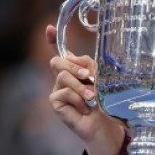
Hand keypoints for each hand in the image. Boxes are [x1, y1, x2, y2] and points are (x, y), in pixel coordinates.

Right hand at [46, 25, 124, 154]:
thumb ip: (88, 66)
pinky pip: (62, 92)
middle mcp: (63, 78)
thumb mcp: (100, 80)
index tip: (49, 28)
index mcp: (74, 70)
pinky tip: (85, 108)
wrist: (104, 126)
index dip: (53, 40)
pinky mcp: (55, 102)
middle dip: (74, 67)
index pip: (61, 52)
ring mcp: (58, 90)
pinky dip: (77, 99)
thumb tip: (73, 57)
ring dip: (80, 87)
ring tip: (92, 98)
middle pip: (58, 61)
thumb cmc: (103, 103)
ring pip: (62, 77)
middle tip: (89, 77)